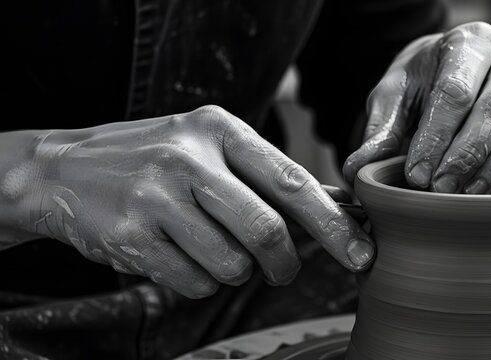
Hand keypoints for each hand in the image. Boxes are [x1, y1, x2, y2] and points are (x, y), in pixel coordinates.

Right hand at [20, 106, 373, 297]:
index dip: (333, 224)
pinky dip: (197, 281)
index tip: (360, 253)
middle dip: (283, 263)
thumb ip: (266, 175)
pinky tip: (177, 255)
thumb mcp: (209, 145)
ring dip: (231, 270)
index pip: (292, 181)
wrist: (64, 169)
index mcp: (220, 129)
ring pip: (231, 264)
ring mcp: (156, 196)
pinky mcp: (132, 234)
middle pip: (266, 231)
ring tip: (206, 248)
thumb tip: (336, 206)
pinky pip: (193, 282)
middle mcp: (189, 158)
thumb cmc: (154, 158)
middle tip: (279, 271)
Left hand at [343, 22, 490, 192]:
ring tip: (470, 197)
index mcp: (468, 43)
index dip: (435, 137)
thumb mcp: (395, 97)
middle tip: (439, 192)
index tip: (414, 176)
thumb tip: (358, 172)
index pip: (456, 91)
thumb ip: (381, 130)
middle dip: (465, 154)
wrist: (452, 69)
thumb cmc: (423, 84)